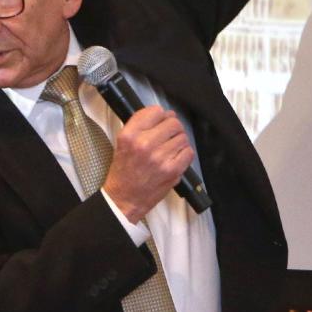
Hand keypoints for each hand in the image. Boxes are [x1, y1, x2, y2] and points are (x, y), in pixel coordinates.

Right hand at [102, 106, 195, 223]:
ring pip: (183, 137)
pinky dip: (185, 154)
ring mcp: (159, 157)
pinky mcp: (172, 170)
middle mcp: (144, 144)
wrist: (124, 199)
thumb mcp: (123, 142)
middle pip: (173, 122)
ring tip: (170, 150)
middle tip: (168, 137)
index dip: (162, 116)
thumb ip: (141, 124)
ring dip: (179, 142)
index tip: (161, 122)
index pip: (156, 111)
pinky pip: (189, 152)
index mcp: (130, 135)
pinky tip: (175, 159)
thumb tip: (166, 114)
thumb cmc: (124, 171)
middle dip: (173, 128)